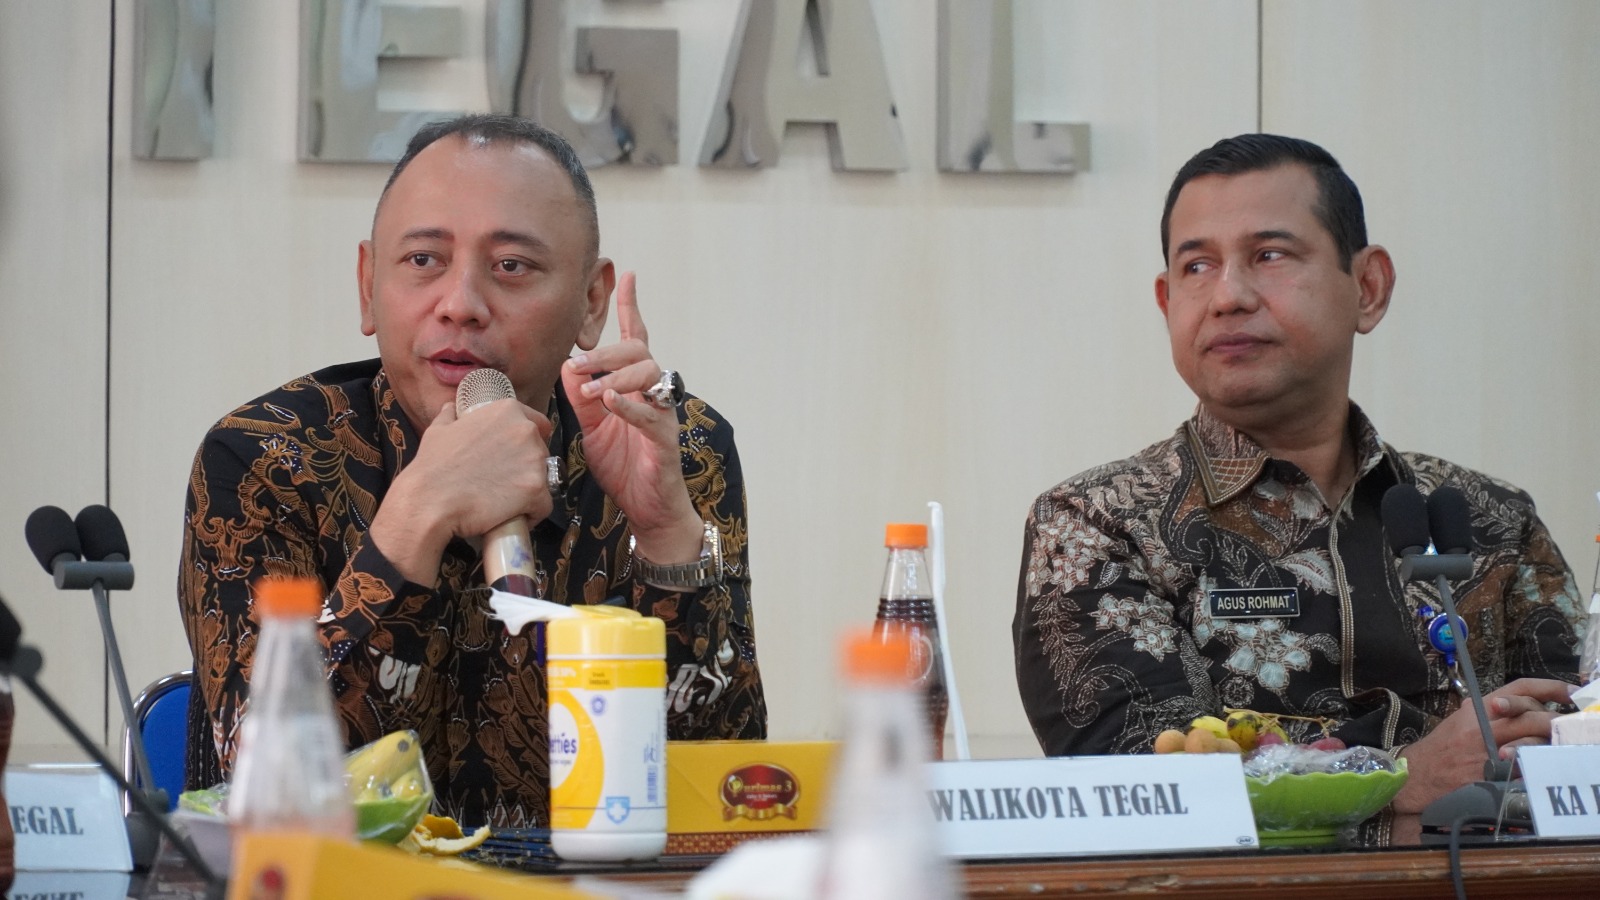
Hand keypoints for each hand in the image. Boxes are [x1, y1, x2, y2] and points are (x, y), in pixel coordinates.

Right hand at [368, 396, 554, 584]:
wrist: (430, 500)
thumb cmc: (433, 465)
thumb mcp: (439, 430)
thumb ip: (450, 416)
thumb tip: (450, 408)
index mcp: (507, 410)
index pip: (538, 425)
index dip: (526, 444)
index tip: (514, 458)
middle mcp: (526, 430)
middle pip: (541, 452)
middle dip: (526, 467)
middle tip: (501, 482)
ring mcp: (535, 460)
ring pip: (543, 479)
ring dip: (528, 491)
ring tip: (502, 501)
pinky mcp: (537, 489)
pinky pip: (543, 505)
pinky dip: (531, 514)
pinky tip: (511, 517)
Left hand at [561, 272, 702, 563]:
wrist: (648, 510)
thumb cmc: (625, 467)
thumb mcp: (593, 427)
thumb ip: (582, 397)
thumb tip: (568, 365)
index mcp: (636, 386)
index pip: (634, 340)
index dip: (631, 308)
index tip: (626, 276)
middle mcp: (654, 393)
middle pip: (639, 352)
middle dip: (607, 353)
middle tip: (579, 365)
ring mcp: (663, 414)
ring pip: (649, 374)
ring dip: (617, 376)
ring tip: (594, 389)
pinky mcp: (666, 439)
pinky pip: (651, 415)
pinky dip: (630, 405)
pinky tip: (611, 401)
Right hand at [1392, 677, 1573, 813]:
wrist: (1416, 775)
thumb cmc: (1440, 748)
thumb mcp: (1461, 720)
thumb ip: (1488, 713)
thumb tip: (1518, 706)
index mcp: (1477, 708)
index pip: (1519, 688)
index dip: (1550, 688)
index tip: (1572, 692)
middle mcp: (1482, 726)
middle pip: (1530, 715)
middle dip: (1557, 721)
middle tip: (1571, 727)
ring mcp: (1485, 751)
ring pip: (1530, 742)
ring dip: (1549, 746)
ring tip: (1561, 748)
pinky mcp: (1487, 775)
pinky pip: (1521, 769)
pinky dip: (1534, 768)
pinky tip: (1541, 769)